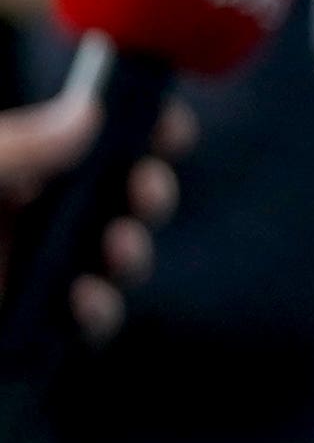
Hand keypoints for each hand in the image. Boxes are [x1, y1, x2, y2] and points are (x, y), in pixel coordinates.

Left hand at [0, 88, 182, 345]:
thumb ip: (17, 146)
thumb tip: (90, 113)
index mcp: (11, 168)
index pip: (88, 139)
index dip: (139, 129)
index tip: (170, 126)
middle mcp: (25, 216)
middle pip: (118, 198)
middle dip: (150, 191)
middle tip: (144, 188)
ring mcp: (30, 273)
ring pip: (114, 261)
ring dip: (134, 251)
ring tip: (118, 246)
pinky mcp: (25, 329)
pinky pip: (85, 323)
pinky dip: (100, 311)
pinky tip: (83, 298)